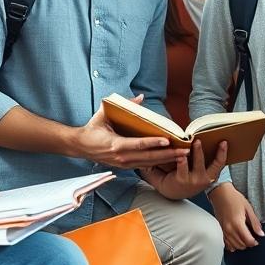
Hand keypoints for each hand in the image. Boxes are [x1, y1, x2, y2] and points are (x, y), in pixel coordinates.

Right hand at [71, 95, 190, 168]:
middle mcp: (121, 157)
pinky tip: (169, 161)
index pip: (138, 145)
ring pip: (149, 164)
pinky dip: (158, 164)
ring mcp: (123, 164)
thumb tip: (140, 97)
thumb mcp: (103, 114)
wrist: (79, 146)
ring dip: (166, 160)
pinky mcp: (125, 166)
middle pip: (148, 158)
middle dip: (168, 155)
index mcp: (115, 145)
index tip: (168, 141)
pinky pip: (144, 166)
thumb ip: (122, 105)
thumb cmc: (92, 129)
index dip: (154, 143)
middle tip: (185, 151)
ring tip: (183, 157)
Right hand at [141, 141, 228, 199]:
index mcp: (179, 179)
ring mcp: (203, 179)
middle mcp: (193, 180)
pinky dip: (222, 154)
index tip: (181, 153)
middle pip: (196, 165)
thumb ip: (147, 168)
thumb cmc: (166, 180)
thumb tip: (136, 157)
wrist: (178, 193)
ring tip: (210, 139)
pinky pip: (219, 164)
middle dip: (196, 153)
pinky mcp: (211, 176)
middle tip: (194, 141)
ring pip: (209, 165)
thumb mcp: (155, 177)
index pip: (181, 169)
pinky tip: (224, 143)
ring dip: (211, 152)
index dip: (181, 161)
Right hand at [207, 182, 264, 251]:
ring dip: (241, 245)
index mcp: (237, 224)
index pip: (248, 241)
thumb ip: (255, 223)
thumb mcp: (248, 208)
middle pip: (241, 245)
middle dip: (248, 243)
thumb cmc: (234, 198)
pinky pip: (226, 244)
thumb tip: (261, 234)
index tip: (257, 239)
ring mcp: (224, 231)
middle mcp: (229, 229)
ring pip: (233, 246)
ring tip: (245, 237)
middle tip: (252, 237)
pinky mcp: (221, 230)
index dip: (254, 242)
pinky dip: (233, 244)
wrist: (220, 193)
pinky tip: (237, 239)